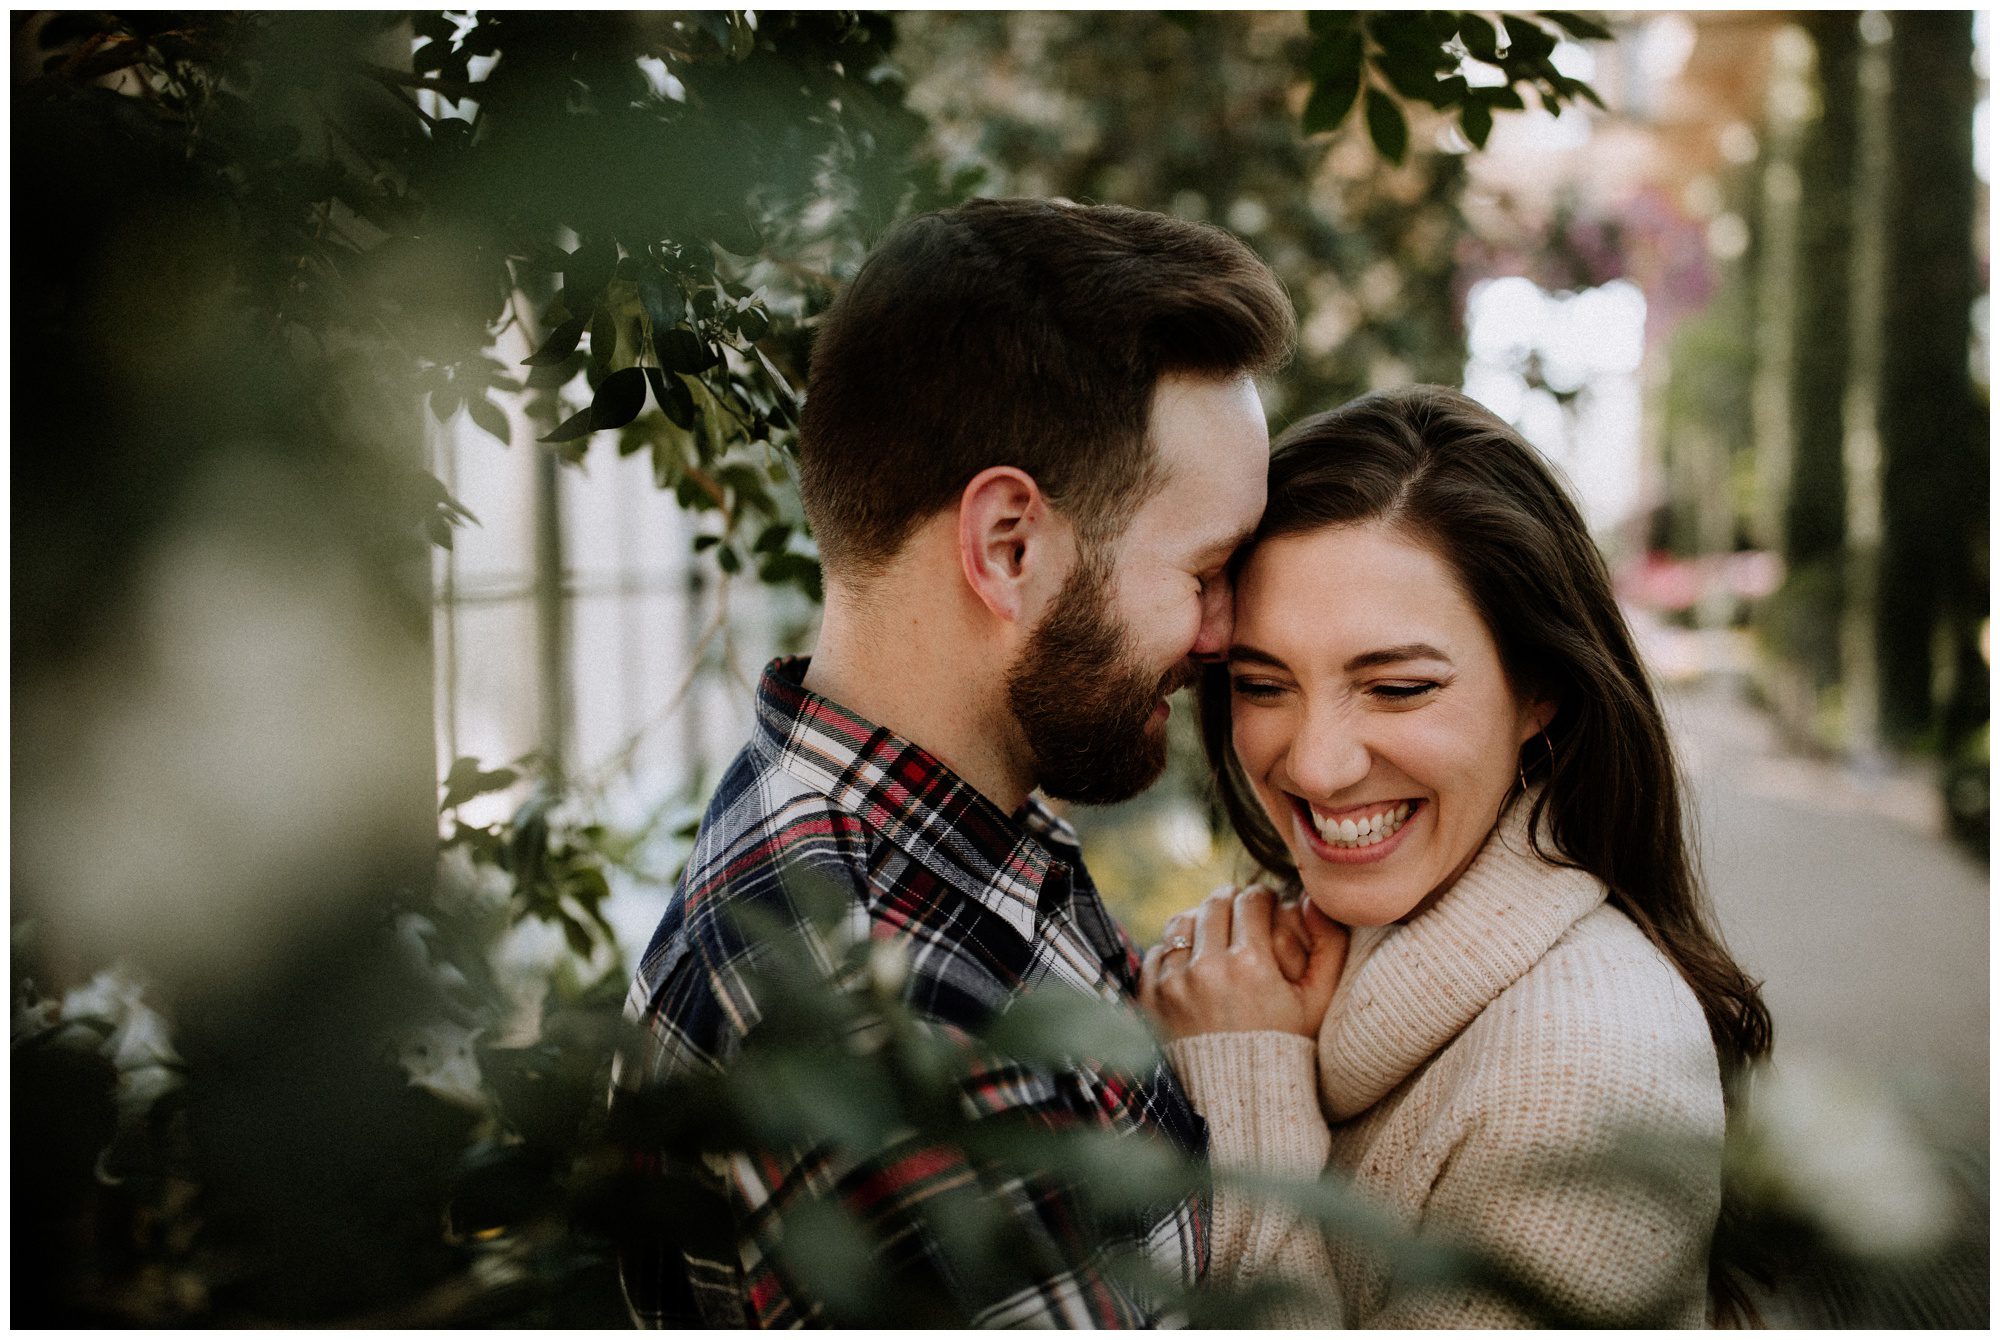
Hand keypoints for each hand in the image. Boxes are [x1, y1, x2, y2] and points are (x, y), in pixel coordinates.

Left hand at [1139, 885, 1348, 1041]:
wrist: (1240, 1098)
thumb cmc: (1286, 1046)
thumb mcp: (1319, 1001)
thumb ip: (1329, 946)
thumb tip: (1312, 899)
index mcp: (1251, 964)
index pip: (1253, 900)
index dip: (1263, 899)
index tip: (1266, 907)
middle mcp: (1208, 969)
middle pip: (1215, 904)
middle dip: (1231, 902)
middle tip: (1240, 913)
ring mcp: (1174, 983)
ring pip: (1183, 921)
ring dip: (1200, 921)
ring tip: (1215, 933)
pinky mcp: (1151, 998)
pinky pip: (1158, 951)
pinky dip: (1174, 950)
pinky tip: (1193, 961)